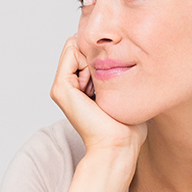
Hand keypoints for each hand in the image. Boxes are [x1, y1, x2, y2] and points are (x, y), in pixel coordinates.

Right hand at [50, 35, 145, 154]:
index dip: (102, 54)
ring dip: (92, 59)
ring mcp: (61, 87)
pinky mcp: (61, 88)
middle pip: (80, 46)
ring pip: (75, 47)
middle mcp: (67, 86)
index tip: (115, 77)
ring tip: (101, 86)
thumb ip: (119, 74)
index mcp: (78, 87)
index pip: (85, 50)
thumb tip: (129, 57)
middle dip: (96, 55)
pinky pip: (71, 53)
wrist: (118, 146)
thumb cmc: (127, 126)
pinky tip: (95, 85)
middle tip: (107, 83)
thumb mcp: (124, 92)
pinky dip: (87, 62)